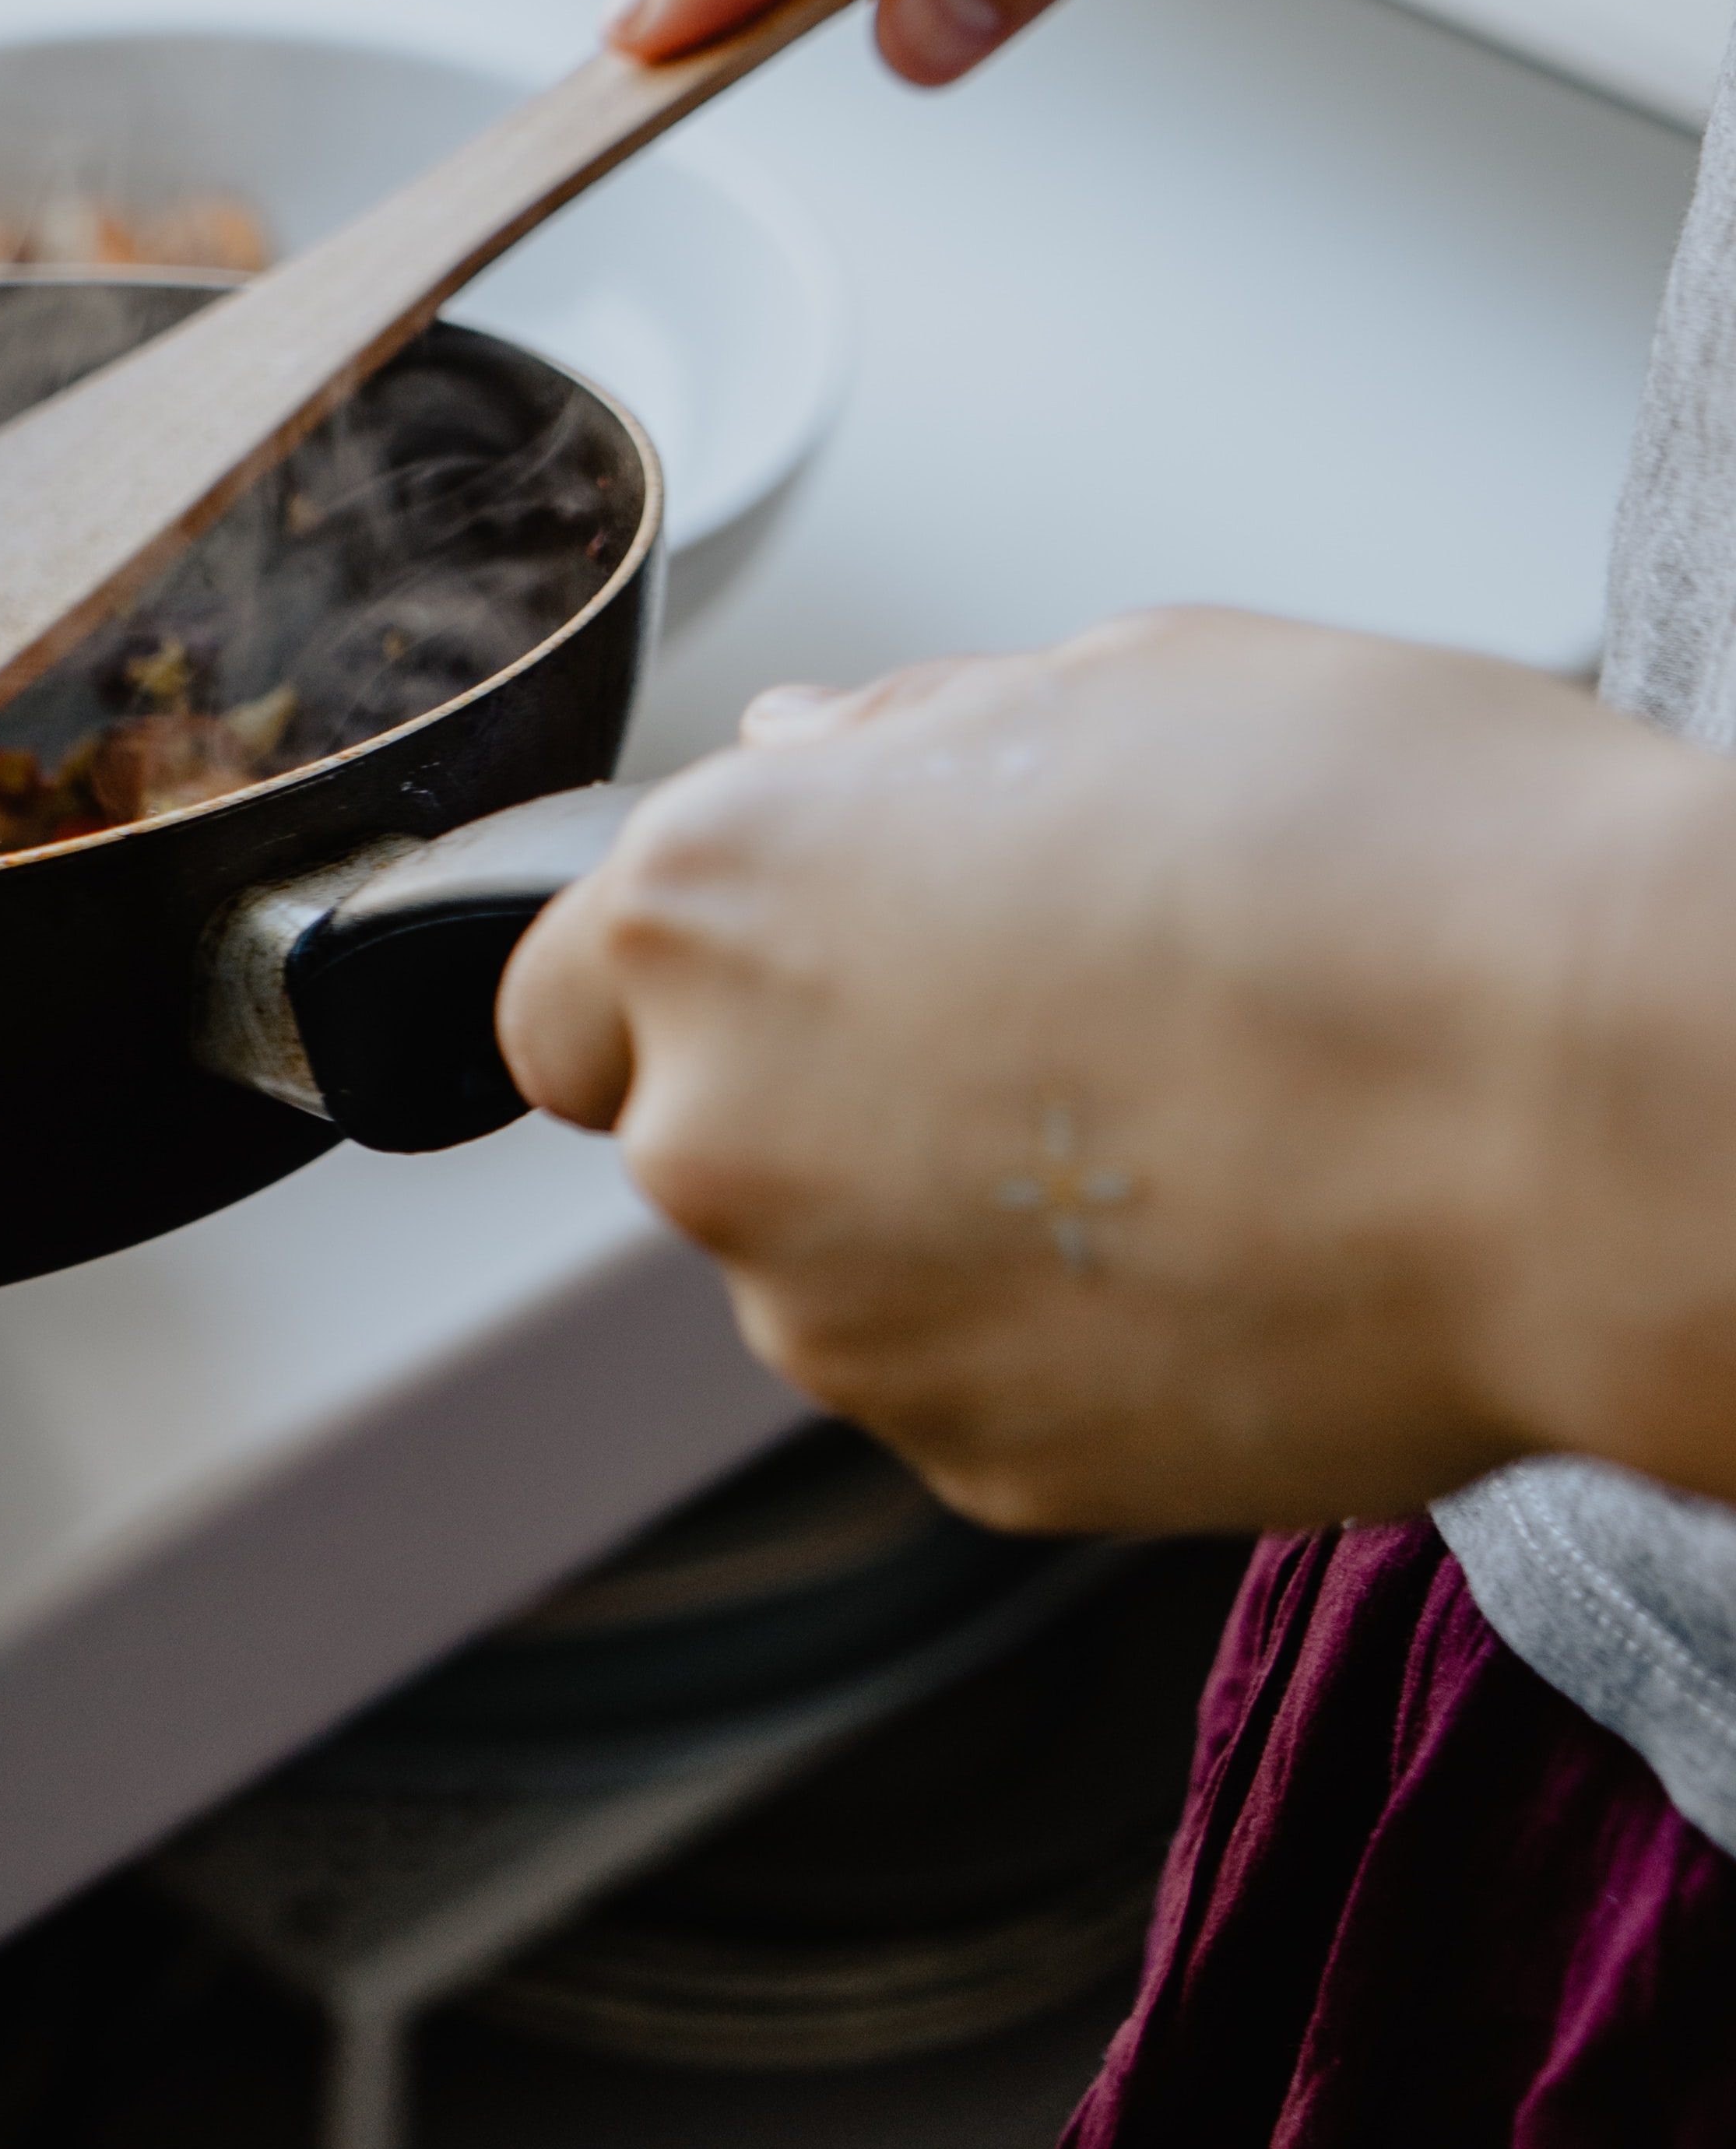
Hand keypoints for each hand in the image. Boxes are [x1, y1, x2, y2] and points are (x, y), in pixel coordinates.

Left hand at [498, 611, 1735, 1533]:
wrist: (1589, 1105)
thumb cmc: (1384, 855)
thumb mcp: (1123, 682)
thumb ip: (911, 742)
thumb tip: (813, 756)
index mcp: (715, 902)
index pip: (559, 994)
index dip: (680, 979)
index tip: (803, 963)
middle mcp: (723, 1129)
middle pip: (705, 1131)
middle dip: (834, 1086)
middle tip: (1063, 1020)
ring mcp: (844, 1326)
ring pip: (841, 1268)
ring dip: (951, 1215)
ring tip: (1185, 1121)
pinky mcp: (981, 1467)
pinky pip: (972, 1381)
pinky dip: (1062, 1331)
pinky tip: (1226, 1236)